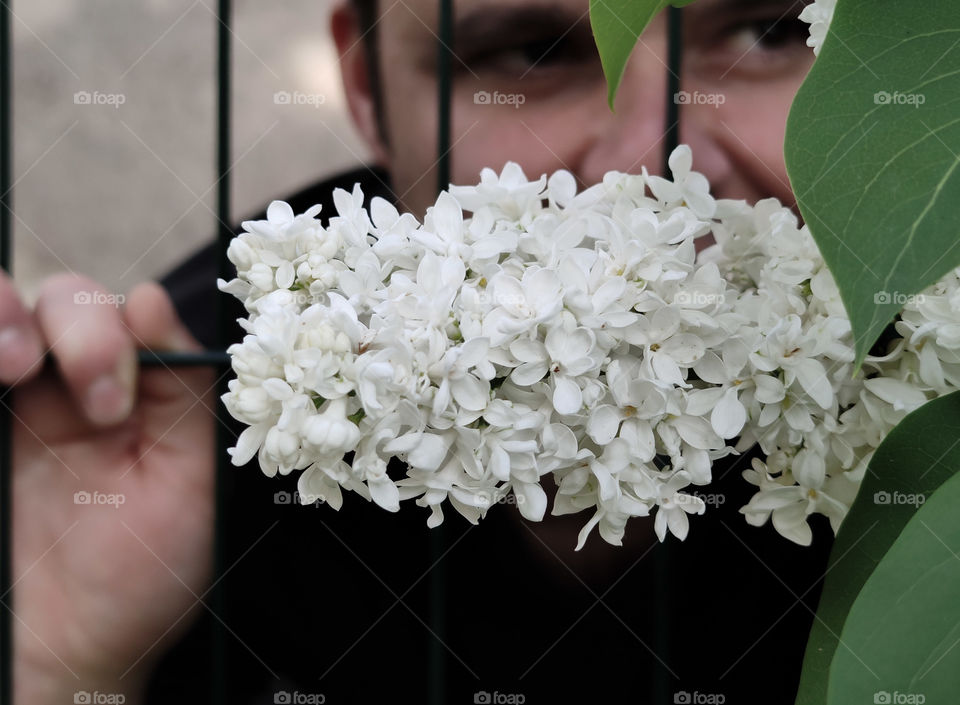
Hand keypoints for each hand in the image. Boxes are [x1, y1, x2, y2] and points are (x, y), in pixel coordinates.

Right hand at [1, 273, 216, 703]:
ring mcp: (10, 404)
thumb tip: (151, 300)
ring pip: (3, 308)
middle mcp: (68, 388)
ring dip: (7, 314)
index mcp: (133, 396)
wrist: (65, 652)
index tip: (127, 391)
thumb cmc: (139, 576)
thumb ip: (184, 395)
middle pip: (64, 302)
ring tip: (18, 364)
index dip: (130, 329)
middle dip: (82, 332)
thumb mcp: (191, 483)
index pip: (127, 315)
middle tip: (98, 405)